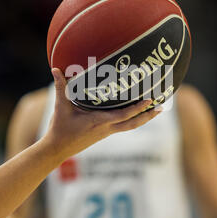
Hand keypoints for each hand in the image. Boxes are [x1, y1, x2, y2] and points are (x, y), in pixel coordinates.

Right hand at [44, 68, 159, 161]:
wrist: (57, 149)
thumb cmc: (59, 128)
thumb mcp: (60, 106)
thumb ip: (60, 87)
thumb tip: (55, 68)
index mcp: (98, 121)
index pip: (123, 115)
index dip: (137, 108)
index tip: (149, 100)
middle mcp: (106, 128)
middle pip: (133, 124)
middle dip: (148, 116)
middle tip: (161, 107)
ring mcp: (106, 132)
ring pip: (130, 126)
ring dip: (144, 118)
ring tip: (156, 110)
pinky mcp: (104, 134)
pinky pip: (124, 126)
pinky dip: (133, 120)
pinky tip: (138, 114)